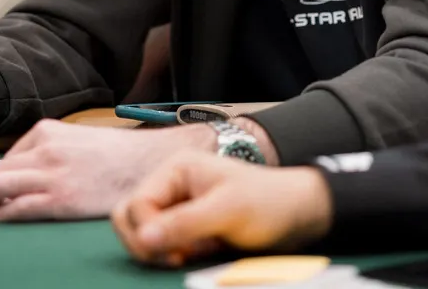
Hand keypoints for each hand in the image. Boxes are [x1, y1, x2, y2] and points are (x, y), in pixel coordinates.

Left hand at [0, 120, 212, 220]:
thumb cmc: (119, 157)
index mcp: (48, 131)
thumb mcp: (79, 141)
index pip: (5, 157)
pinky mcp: (60, 199)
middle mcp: (45, 149)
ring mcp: (52, 174)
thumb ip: (51, 150)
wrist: (149, 164)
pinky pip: (17, 208)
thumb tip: (24, 172)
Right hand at [112, 153, 332, 266]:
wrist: (297, 214)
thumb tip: (142, 239)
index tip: (173, 252)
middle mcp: (172, 185)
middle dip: (143, 241)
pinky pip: (162, 243)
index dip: (147, 231)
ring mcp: (178, 206)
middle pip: (129, 215)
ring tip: (184, 257)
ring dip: (156, 249)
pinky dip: (171, 253)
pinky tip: (195, 255)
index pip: (136, 204)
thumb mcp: (227, 211)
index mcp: (176, 170)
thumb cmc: (267, 202)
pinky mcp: (187, 226)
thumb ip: (184, 223)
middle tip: (172, 258)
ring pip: (143, 231)